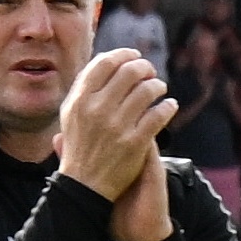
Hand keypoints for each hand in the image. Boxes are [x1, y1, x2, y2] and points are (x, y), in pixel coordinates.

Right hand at [54, 45, 176, 208]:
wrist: (84, 185)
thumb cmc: (80, 146)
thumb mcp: (70, 115)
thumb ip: (85, 89)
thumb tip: (108, 62)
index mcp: (79, 100)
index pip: (104, 63)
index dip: (124, 55)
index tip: (134, 56)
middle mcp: (96, 110)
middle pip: (129, 72)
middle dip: (144, 67)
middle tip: (150, 73)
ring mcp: (116, 126)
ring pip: (147, 90)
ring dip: (158, 85)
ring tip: (160, 89)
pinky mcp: (135, 142)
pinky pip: (159, 114)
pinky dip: (168, 106)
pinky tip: (170, 106)